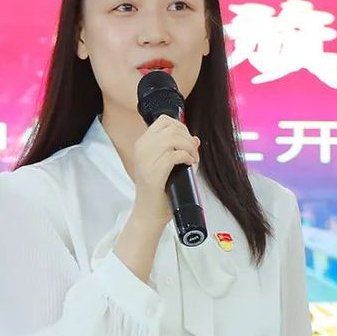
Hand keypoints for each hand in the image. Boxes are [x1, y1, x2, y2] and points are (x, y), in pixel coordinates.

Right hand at [129, 115, 199, 229]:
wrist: (148, 214)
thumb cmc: (158, 191)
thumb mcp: (166, 166)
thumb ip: (178, 150)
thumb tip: (195, 139)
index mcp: (142, 144)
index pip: (164, 120)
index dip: (181, 128)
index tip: (188, 142)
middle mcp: (141, 148)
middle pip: (171, 127)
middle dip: (188, 138)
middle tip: (194, 154)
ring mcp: (145, 160)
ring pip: (174, 138)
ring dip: (189, 147)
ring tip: (193, 159)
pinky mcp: (153, 172)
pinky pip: (175, 155)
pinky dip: (187, 157)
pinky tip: (189, 165)